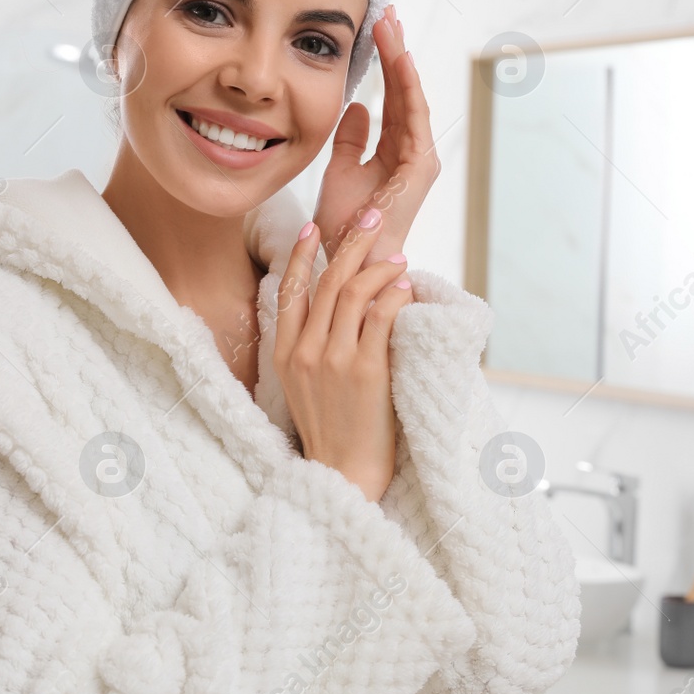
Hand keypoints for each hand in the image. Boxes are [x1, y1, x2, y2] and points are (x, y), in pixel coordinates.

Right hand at [274, 207, 413, 502]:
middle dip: (352, 243)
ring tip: (399, 257)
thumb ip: (313, 348)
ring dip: (380, 266)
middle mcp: (306, 351)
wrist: (344, 476)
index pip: (291, 289)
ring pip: (355, 292)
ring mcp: (334, 360)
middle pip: (329, 281)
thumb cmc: (333, 432)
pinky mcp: (365, 371)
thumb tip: (343, 307)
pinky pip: (381, 316)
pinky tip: (406, 286)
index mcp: (286, 353)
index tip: (317, 226)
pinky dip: (395, 295)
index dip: (305, 254)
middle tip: (373, 217)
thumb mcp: (305, 387)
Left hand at [313, 4, 440, 269]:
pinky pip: (413, 117)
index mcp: (393, 151)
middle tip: (386, 11)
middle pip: (404, 90)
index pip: (391, 97)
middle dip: (395, 49)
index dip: (384, 62)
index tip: (374, 27)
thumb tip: (355, 107)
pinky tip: (400, 58)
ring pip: (410, 96)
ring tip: (390, 23)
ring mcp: (419, 157)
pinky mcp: (419, 166)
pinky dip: (408, 86)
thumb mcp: (341, 170)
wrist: (350, 258)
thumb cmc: (345, 224)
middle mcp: (411, 151)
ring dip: (400, 58)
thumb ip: (351, 139)